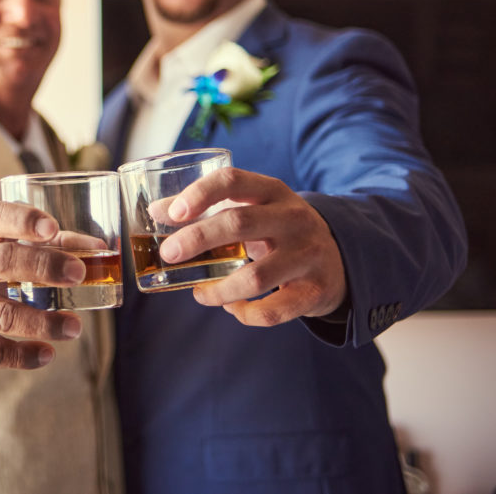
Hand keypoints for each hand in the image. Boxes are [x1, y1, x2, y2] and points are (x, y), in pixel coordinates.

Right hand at [0, 201, 85, 369]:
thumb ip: (45, 245)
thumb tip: (97, 247)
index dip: (23, 220)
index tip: (52, 228)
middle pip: (3, 262)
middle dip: (45, 267)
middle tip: (79, 274)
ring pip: (3, 315)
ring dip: (44, 322)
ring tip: (75, 327)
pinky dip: (24, 356)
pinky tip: (47, 354)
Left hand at [160, 167, 346, 326]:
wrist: (339, 258)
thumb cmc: (278, 230)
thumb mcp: (253, 209)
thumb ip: (209, 209)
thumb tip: (155, 212)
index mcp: (272, 192)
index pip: (232, 181)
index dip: (199, 194)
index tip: (172, 213)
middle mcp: (292, 218)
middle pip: (238, 223)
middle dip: (197, 239)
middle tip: (168, 255)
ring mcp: (307, 254)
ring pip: (255, 276)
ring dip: (218, 289)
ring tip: (199, 293)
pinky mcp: (314, 290)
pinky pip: (274, 310)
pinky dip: (246, 314)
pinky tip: (232, 309)